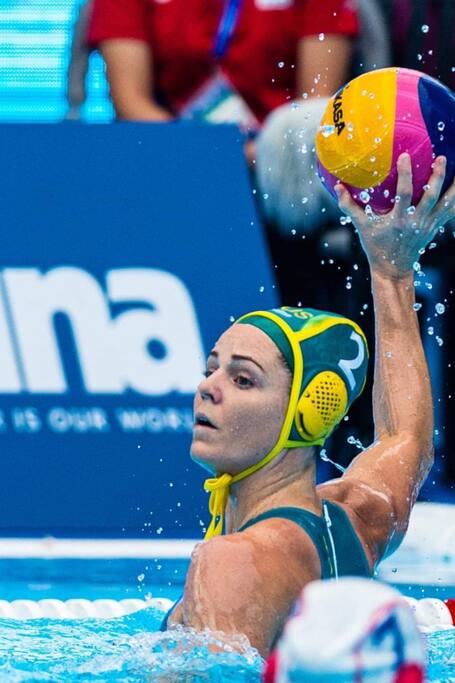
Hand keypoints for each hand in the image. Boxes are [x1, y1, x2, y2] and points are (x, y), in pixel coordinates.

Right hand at [335, 154, 454, 278]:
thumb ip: (349, 206)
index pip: (404, 194)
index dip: (405, 174)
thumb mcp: (362, 227)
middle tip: (440, 158)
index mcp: (398, 220)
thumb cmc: (376, 246)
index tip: (405, 156)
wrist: (393, 269)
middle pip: (431, 196)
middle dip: (437, 176)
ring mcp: (428, 225)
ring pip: (446, 203)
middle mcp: (416, 222)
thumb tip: (338, 186)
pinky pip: (449, 211)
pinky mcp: (434, 227)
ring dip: (453, 185)